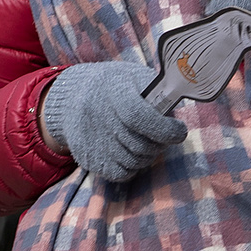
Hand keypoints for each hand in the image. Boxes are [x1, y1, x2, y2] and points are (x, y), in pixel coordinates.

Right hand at [41, 61, 187, 182]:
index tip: (179, 131)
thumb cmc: (115, 86)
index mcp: (113, 89)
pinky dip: (132, 167)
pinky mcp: (87, 158)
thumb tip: (176, 117)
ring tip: (145, 142)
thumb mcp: (135, 76)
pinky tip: (131, 153)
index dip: (164, 129)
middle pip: (140, 144)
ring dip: (147, 156)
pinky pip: (121, 174)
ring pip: (134, 162)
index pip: (139, 116)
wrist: (72, 97)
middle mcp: (98, 114)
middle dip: (160, 144)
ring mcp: (91, 139)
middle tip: (163, 137)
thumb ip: (159, 93)